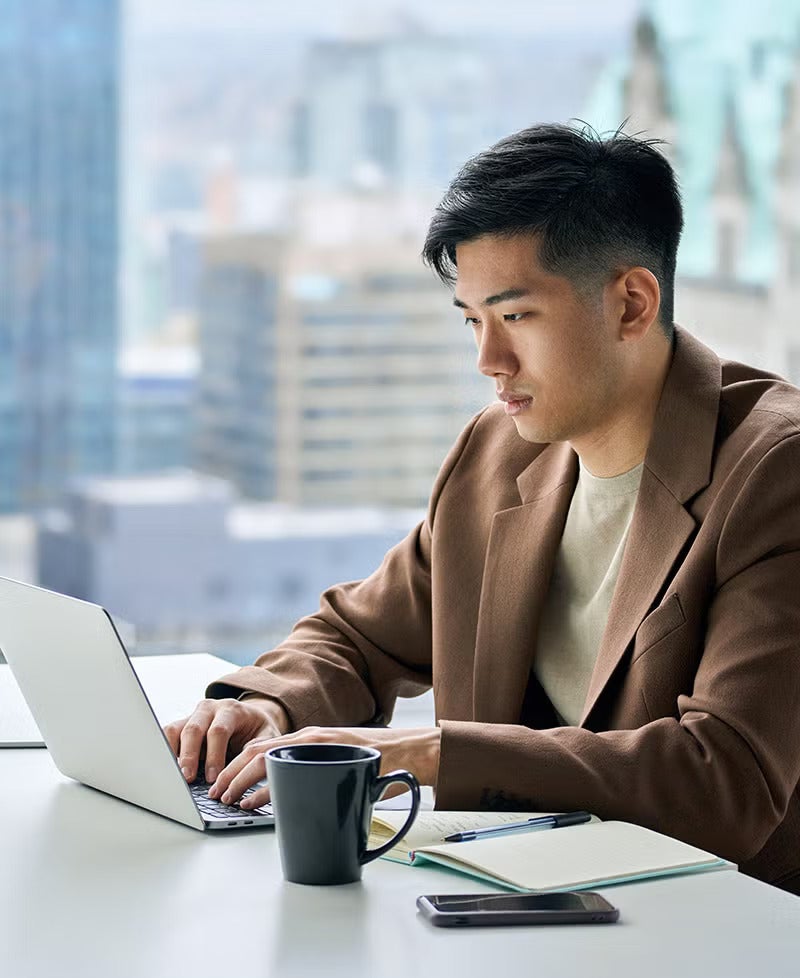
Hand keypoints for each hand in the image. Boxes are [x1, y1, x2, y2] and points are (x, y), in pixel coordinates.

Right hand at [163, 696, 290, 784]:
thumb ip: (258, 747)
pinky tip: (166, 767)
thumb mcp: (267, 736)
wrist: (252, 716)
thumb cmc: (258, 729)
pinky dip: (165, 750)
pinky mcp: (183, 724)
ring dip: (172, 753)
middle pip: (194, 729)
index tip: (213, 777)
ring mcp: (193, 715)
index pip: (218, 730)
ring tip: (173, 775)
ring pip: (175, 729)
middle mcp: (210, 709)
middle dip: (190, 756)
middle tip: (188, 778)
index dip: (214, 755)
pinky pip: (168, 734)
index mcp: (232, 710)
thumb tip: (244, 763)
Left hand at [208, 725, 441, 809]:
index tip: (223, 783)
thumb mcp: (342, 766)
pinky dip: (264, 789)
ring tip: (227, 799)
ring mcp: (315, 743)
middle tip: (216, 794)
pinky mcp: (325, 752)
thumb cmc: (380, 764)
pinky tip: (254, 802)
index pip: (262, 748)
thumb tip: (295, 800)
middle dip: (230, 774)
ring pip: (264, 758)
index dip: (237, 765)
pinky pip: (287, 768)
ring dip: (240, 781)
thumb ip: (319, 775)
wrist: (411, 751)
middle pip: (255, 752)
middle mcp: (307, 738)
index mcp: (308, 740)